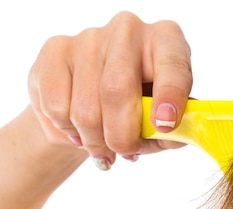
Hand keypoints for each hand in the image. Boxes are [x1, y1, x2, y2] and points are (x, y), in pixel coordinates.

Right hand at [27, 11, 192, 168]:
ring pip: (86, 107)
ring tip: (105, 148)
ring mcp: (90, 37)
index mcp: (167, 41)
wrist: (98, 99)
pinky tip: (81, 132)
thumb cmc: (142, 109)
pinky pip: (56, 106)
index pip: (172, 65)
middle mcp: (129, 31)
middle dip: (122, 135)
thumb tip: (171, 135)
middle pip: (117, 89)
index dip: (170, 95)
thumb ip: (174, 131)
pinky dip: (70, 132)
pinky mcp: (56, 50)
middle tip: (126, 152)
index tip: (165, 124)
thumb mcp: (166, 121)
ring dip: (96, 140)